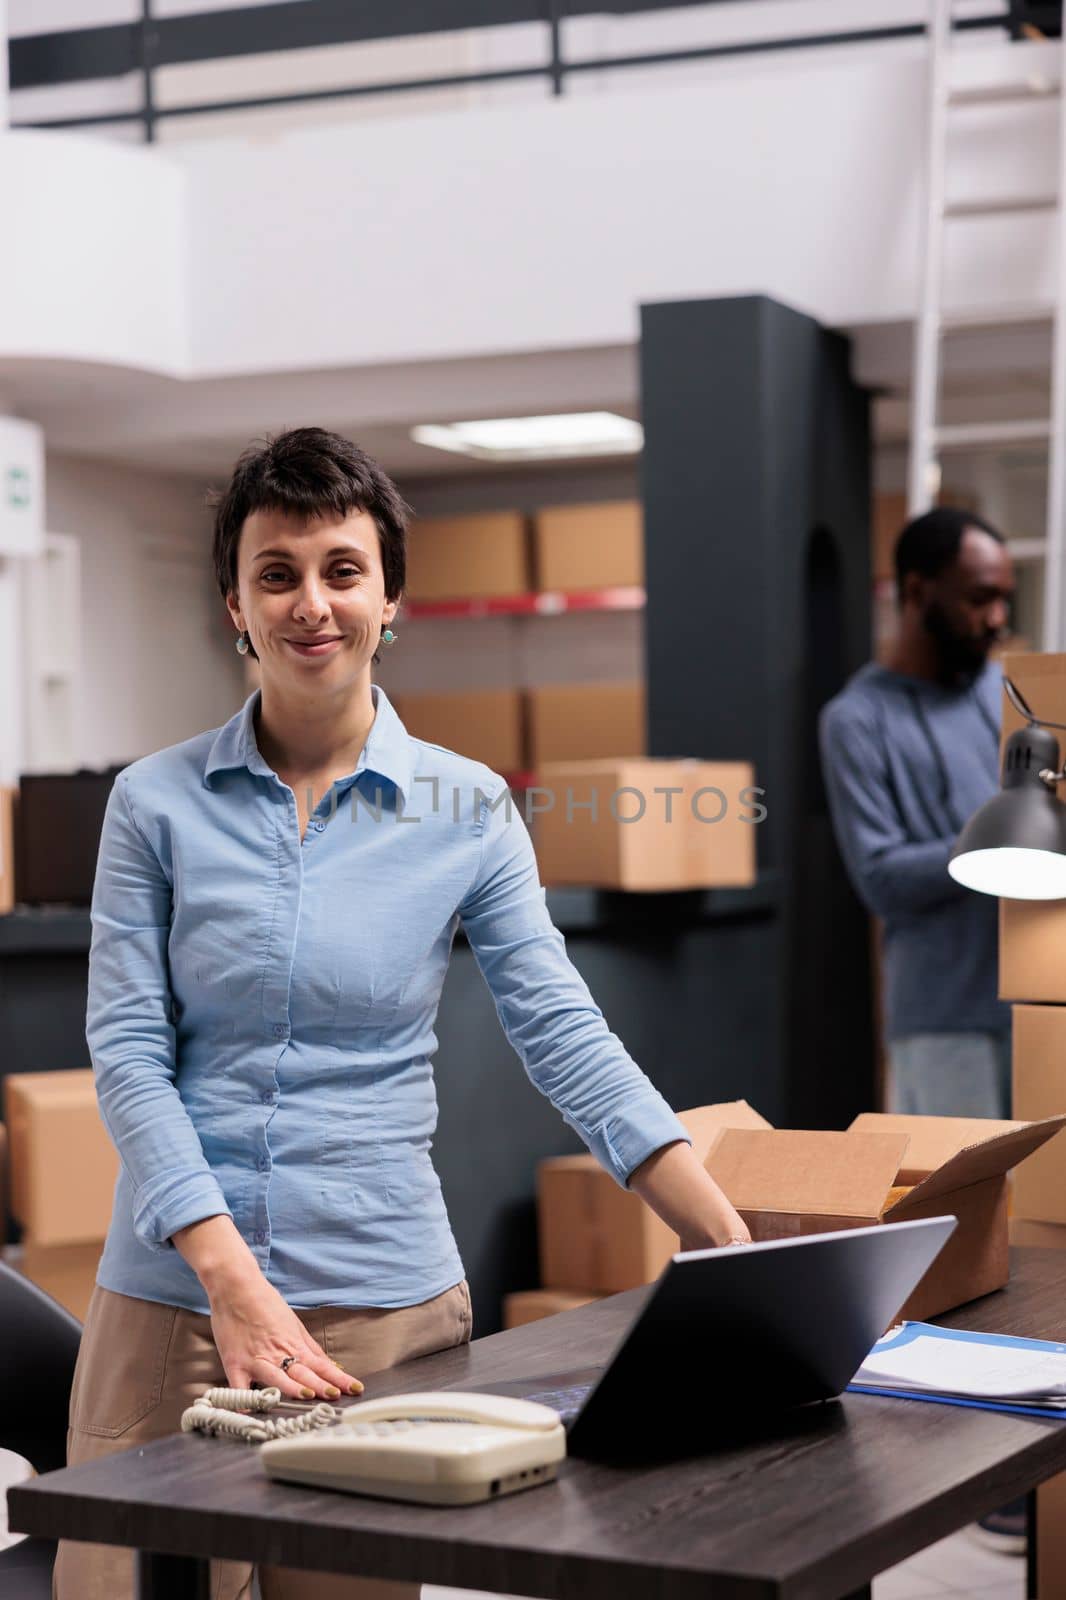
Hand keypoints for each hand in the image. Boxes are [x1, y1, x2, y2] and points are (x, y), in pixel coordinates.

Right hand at [209, 1271, 363, 1400]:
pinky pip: (239, 1387)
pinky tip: (251, 1413)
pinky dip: (244, 1400)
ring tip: (308, 1397)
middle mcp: (278, 1353)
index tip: (355, 1388)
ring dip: (292, 1387)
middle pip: (304, 1372)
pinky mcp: (235, 1363)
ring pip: (277, 1377)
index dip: (339, 1378)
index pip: (322, 1365)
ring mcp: (257, 1359)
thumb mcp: (294, 1324)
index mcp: (294, 1344)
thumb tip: (330, 1365)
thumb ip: (309, 1348)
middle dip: (322, 1385)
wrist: (236, 1286)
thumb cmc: (264, 1303)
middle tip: (337, 1396)